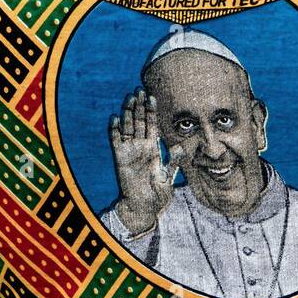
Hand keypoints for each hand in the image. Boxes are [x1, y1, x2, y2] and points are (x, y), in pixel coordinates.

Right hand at [109, 88, 175, 235]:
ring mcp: (129, 151)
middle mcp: (141, 147)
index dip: (152, 110)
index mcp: (153, 148)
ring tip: (129, 98)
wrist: (143, 207)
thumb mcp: (168, 175)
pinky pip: (116, 141)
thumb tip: (182, 147)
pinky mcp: (120, 158)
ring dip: (128, 113)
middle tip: (140, 90)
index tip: (152, 96)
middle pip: (139, 121)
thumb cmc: (157, 193)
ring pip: (128, 127)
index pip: (152, 124)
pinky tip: (115, 117)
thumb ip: (174, 160)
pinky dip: (114, 130)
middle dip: (139, 106)